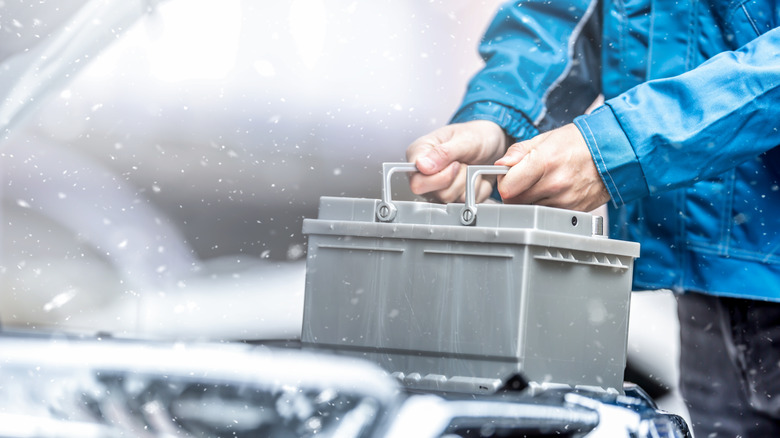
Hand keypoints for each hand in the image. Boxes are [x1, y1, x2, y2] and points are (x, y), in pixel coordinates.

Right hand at [406, 120, 508, 202]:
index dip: (440, 177)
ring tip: (469, 166)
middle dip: (458, 179)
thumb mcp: (464, 139)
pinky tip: (474, 176)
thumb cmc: (476, 136)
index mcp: (419, 153)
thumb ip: (443, 152)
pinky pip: (464, 202)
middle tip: (464, 162)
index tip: (456, 163)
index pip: (417, 181)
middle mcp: (424, 173)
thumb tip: (421, 165)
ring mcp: (436, 187)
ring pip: (450, 198)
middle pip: (436, 193)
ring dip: (467, 182)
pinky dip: (475, 189)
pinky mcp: (451, 197)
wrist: (493, 145)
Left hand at [495, 123, 609, 211]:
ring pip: (530, 209)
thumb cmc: (579, 142)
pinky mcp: (573, 211)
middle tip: (524, 180)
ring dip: (530, 199)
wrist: (614, 153)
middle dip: (514, 191)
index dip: (503, 182)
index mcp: (544, 162)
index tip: (507, 177)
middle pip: (515, 201)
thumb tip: (501, 164)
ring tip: (543, 183)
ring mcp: (565, 201)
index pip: (507, 188)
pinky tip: (555, 191)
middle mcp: (554, 184)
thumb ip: (519, 152)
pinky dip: (545, 205)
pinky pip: (547, 213)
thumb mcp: (546, 138)